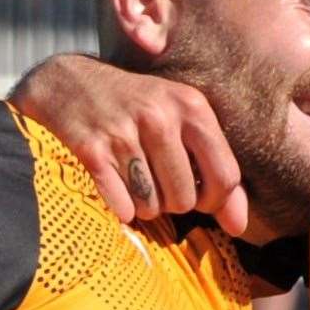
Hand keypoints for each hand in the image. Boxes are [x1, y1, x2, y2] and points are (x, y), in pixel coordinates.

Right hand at [13, 53, 247, 235]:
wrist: (70, 82)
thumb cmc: (138, 108)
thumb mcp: (184, 123)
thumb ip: (218, 173)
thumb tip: (239, 227)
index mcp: (192, 106)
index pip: (225, 178)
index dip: (215, 200)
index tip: (199, 196)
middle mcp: (160, 117)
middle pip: (185, 200)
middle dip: (173, 203)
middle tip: (158, 182)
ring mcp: (124, 133)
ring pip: (151, 206)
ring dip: (144, 204)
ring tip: (135, 178)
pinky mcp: (91, 150)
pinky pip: (121, 206)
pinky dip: (120, 206)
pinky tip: (115, 182)